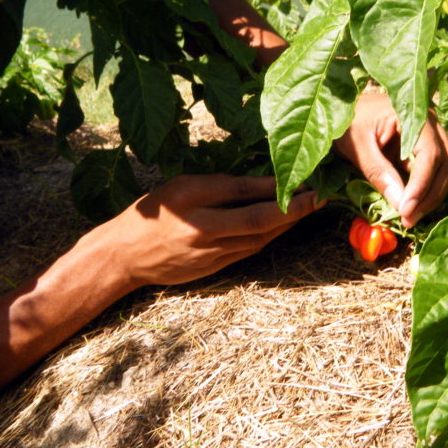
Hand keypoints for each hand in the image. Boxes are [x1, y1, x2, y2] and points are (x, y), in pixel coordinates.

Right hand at [105, 174, 322, 287]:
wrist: (126, 255)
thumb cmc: (154, 212)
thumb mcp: (182, 186)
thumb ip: (220, 185)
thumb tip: (262, 181)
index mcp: (191, 201)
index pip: (242, 192)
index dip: (276, 187)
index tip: (302, 178)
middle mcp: (202, 229)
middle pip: (258, 221)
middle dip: (295, 209)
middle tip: (321, 196)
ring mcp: (209, 254)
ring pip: (259, 239)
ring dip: (288, 225)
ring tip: (311, 208)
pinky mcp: (214, 269)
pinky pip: (250, 250)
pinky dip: (271, 237)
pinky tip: (285, 225)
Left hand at [334, 92, 447, 226]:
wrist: (341, 107)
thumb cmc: (347, 121)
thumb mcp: (357, 146)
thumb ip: (378, 172)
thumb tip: (399, 203)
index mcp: (413, 115)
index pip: (430, 154)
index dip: (422, 185)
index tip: (407, 210)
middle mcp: (430, 123)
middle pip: (446, 163)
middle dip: (430, 195)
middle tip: (409, 219)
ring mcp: (431, 135)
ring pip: (446, 169)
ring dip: (432, 196)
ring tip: (410, 217)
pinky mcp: (426, 148)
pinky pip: (436, 171)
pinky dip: (427, 191)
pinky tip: (413, 207)